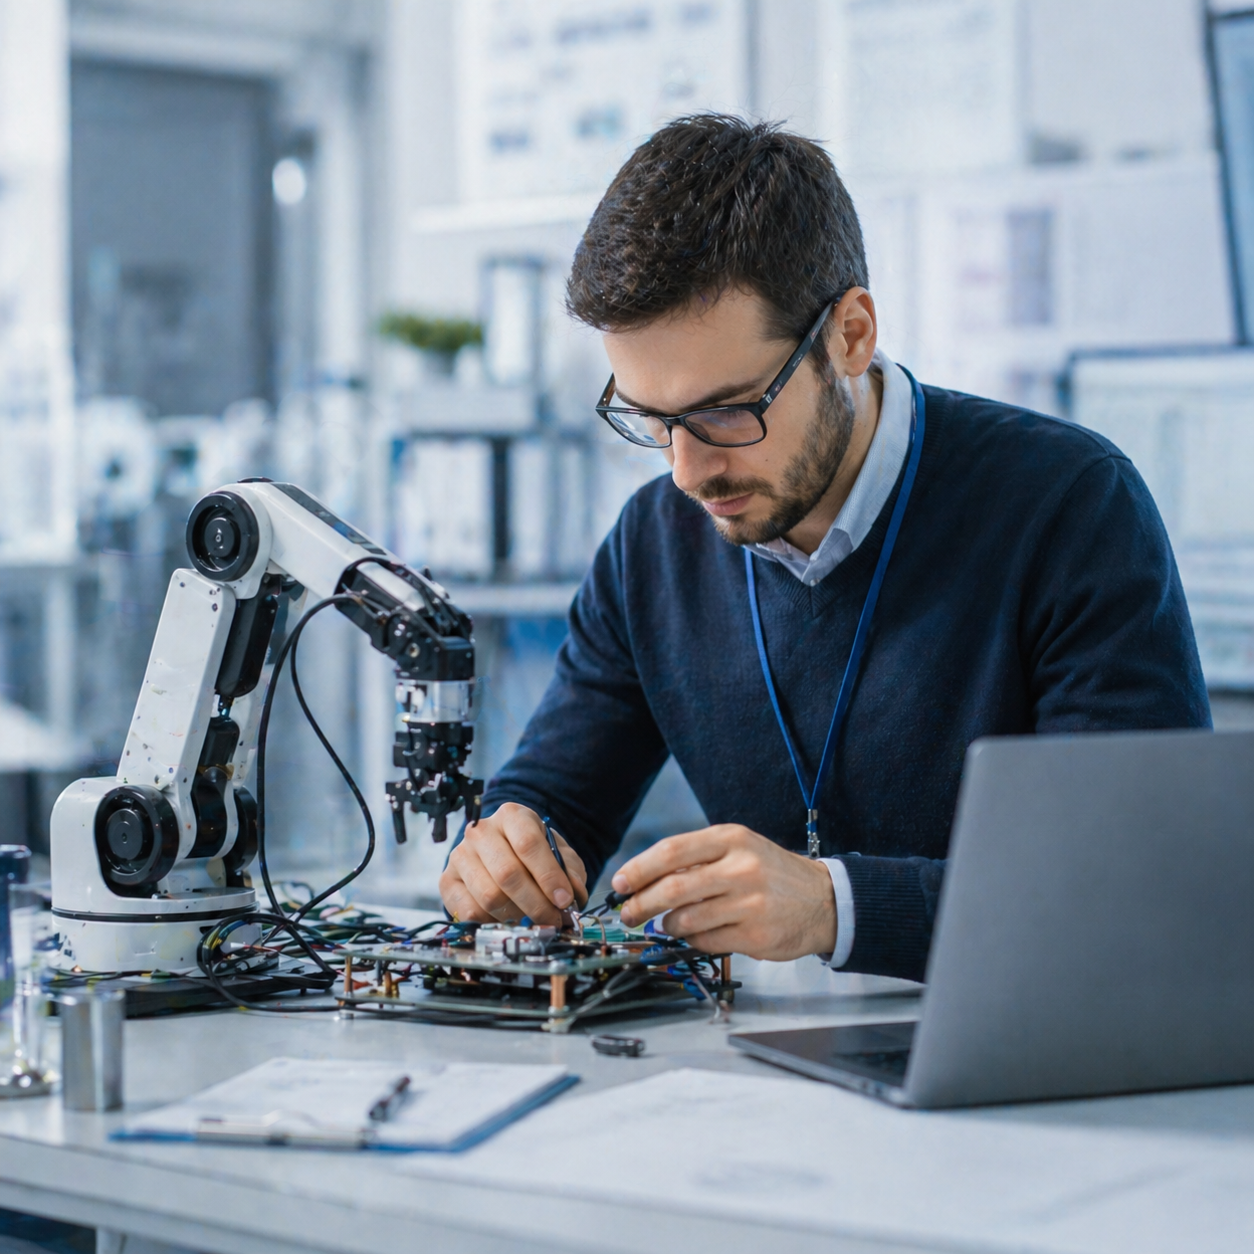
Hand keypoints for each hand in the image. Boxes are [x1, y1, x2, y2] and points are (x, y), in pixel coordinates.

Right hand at [440, 803, 587, 925]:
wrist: (499, 854)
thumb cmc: (532, 853)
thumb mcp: (558, 853)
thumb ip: (570, 870)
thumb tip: (574, 893)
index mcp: (511, 816)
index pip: (528, 844)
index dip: (548, 876)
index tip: (564, 900)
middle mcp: (481, 831)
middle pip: (508, 874)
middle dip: (536, 903)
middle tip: (553, 920)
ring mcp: (460, 855)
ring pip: (489, 896)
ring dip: (516, 916)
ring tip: (532, 920)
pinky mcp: (447, 881)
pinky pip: (470, 912)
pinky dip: (493, 923)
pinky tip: (507, 920)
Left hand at [613, 824, 836, 960]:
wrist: (824, 900)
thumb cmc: (770, 872)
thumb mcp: (738, 849)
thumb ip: (696, 859)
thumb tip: (642, 879)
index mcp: (731, 839)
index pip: (671, 851)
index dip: (638, 868)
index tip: (618, 883)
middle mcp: (741, 867)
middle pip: (673, 887)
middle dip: (641, 902)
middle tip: (627, 912)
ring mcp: (750, 903)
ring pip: (686, 918)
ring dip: (667, 924)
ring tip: (666, 922)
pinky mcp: (756, 935)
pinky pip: (706, 940)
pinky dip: (692, 939)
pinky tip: (695, 933)